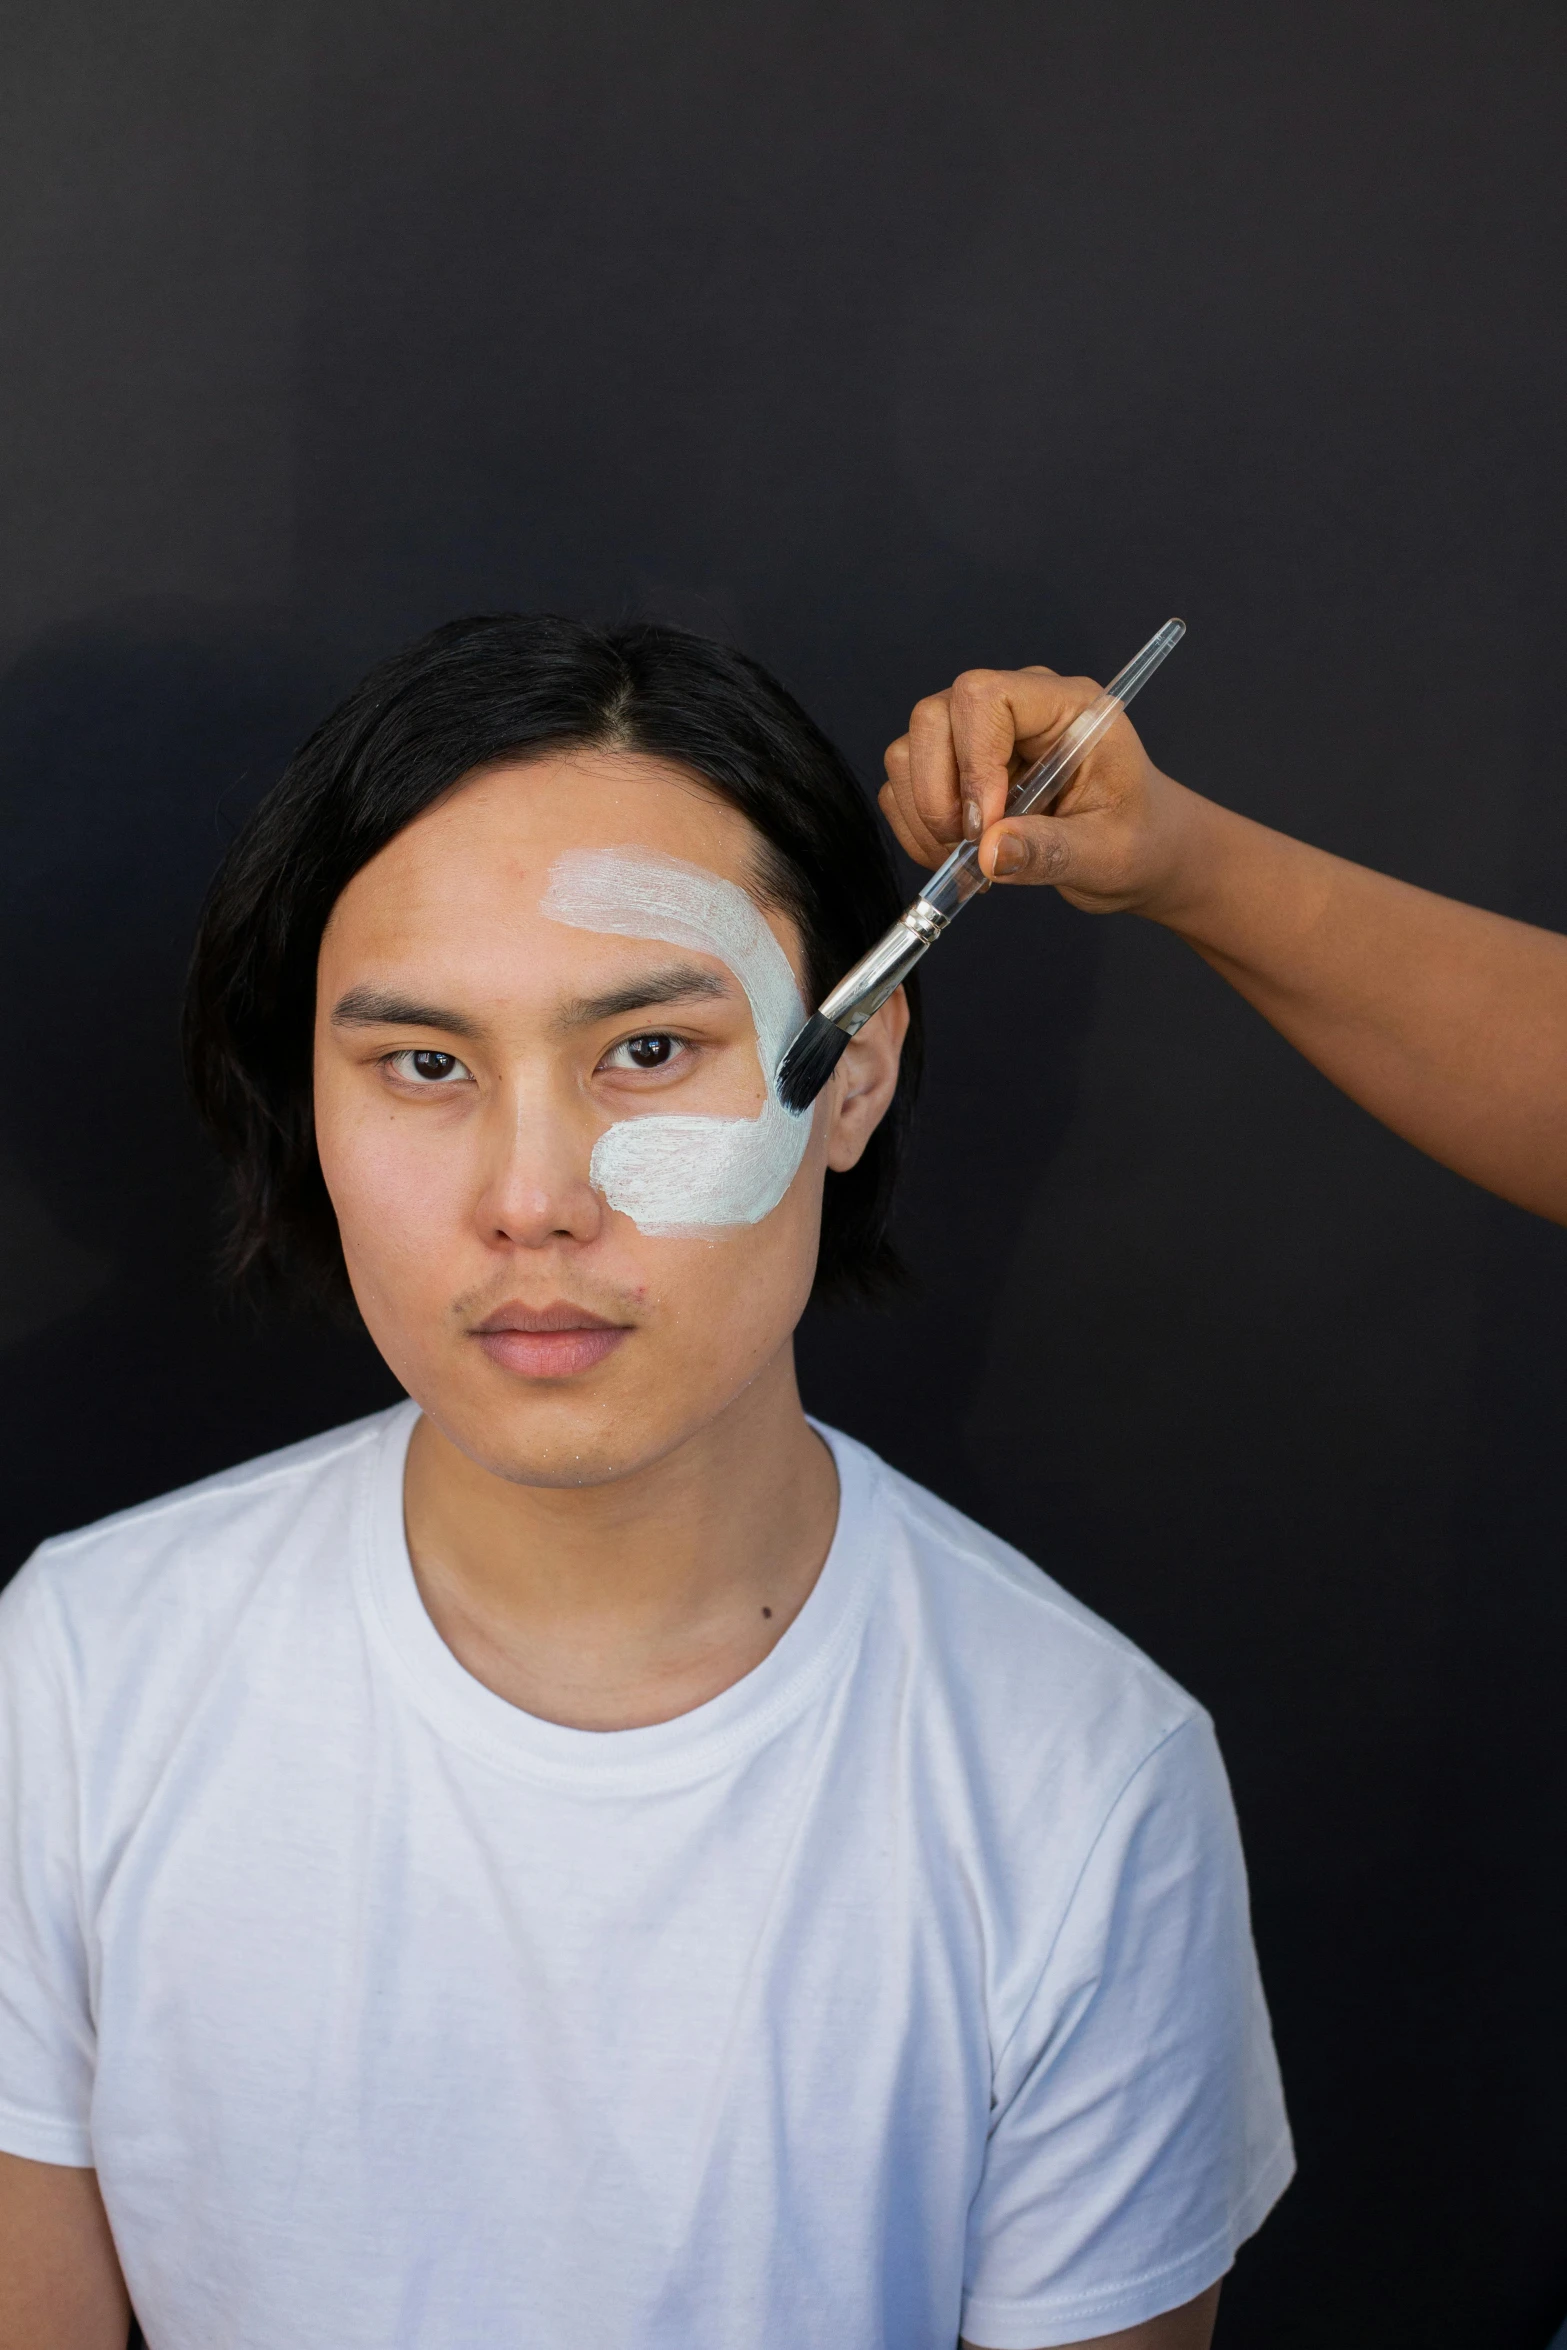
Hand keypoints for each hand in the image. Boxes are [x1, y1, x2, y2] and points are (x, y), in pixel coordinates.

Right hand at [879, 662, 1203, 918]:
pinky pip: (904, 787)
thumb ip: (1053, 851)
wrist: (1139, 852)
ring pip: (909, 751)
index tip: (987, 825)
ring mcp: (978, 735)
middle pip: (934, 717)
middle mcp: (1016, 707)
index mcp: (1065, 706)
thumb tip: (989, 853)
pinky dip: (916, 829)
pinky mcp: (955, 768)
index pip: (985, 695)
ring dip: (924, 815)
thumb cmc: (1139, 841)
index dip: (973, 760)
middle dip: (938, 792)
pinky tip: (957, 856)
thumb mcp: (1109, 854)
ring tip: (969, 857)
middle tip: (972, 846)